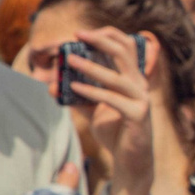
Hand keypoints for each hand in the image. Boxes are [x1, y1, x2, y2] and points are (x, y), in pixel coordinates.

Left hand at [66, 26, 154, 194]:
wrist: (131, 161)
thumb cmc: (116, 133)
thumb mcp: (94, 111)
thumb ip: (79, 97)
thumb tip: (52, 86)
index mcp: (133, 79)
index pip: (126, 46)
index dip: (106, 34)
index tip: (81, 34)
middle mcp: (140, 85)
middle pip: (125, 51)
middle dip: (101, 40)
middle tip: (77, 35)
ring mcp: (141, 100)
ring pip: (117, 76)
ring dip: (92, 66)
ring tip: (70, 61)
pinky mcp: (138, 115)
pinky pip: (113, 99)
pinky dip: (93, 92)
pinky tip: (75, 89)